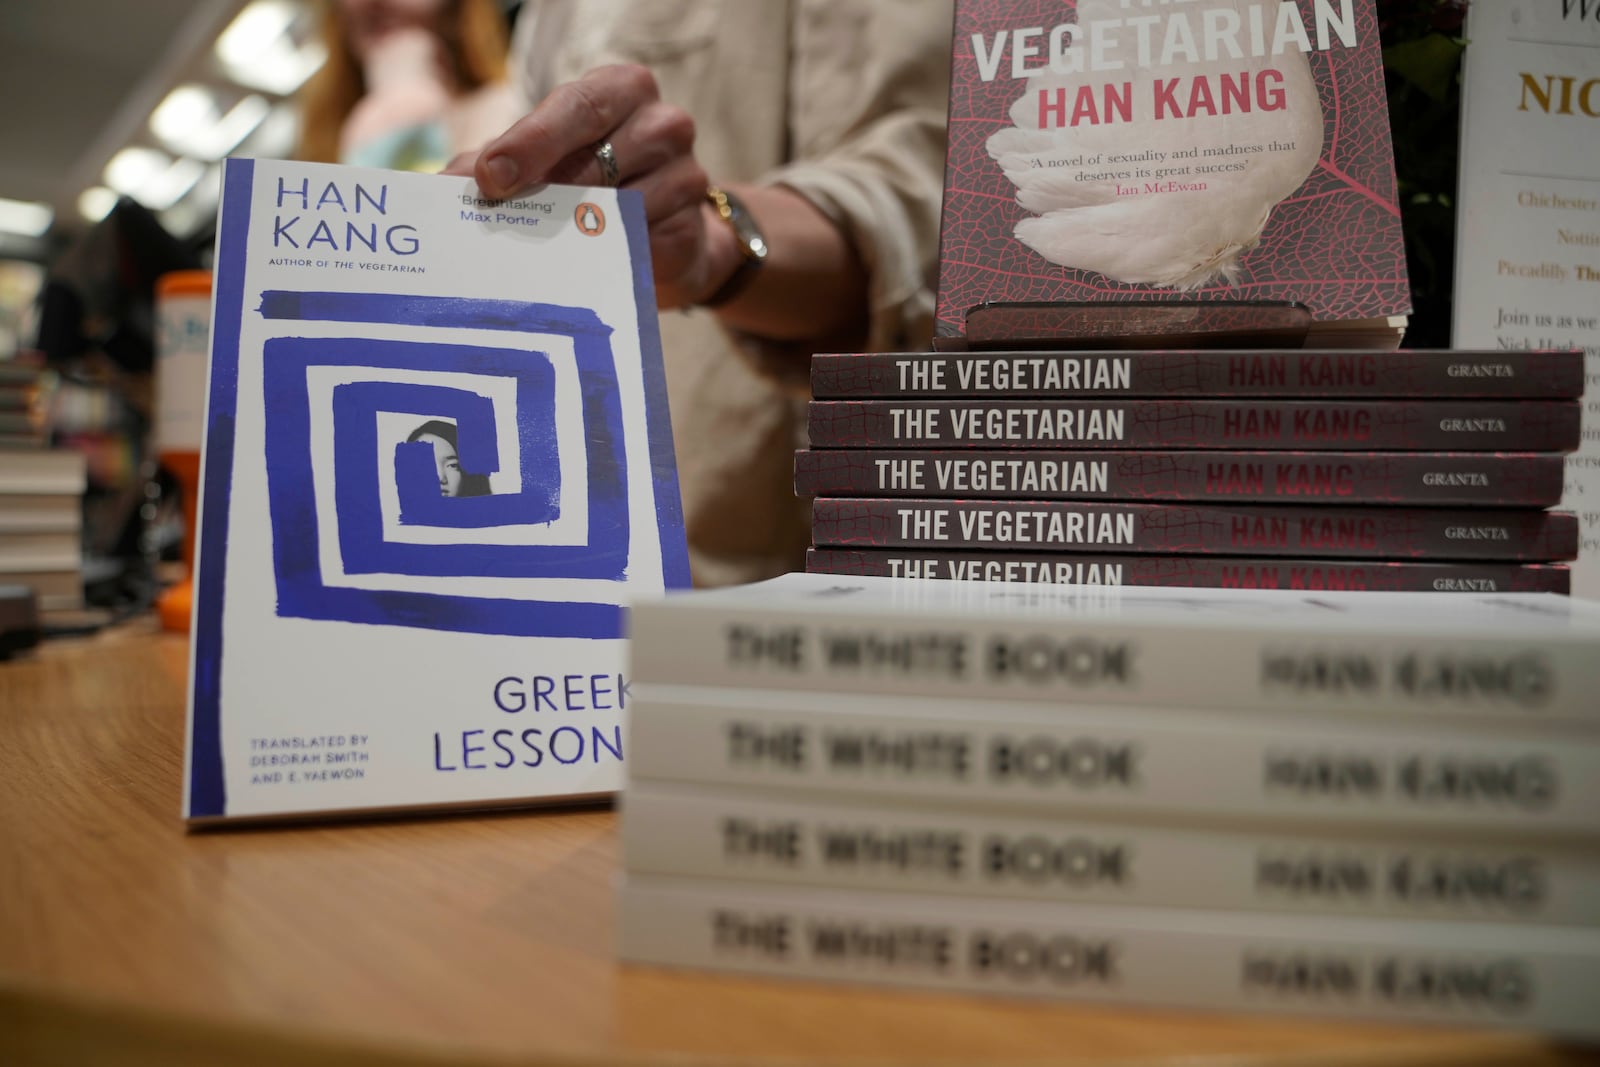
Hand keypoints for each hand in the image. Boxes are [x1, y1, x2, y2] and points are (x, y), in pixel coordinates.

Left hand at [442, 64, 730, 308]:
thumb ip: (492, 167)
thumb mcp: (539, 168)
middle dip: (548, 175)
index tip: (490, 176)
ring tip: (537, 243)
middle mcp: (661, 122)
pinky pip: (646, 241)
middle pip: (604, 144)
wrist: (659, 242)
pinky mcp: (693, 227)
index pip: (576, 105)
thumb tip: (441, 190)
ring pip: (628, 199)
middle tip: (500, 200)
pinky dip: (607, 256)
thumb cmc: (587, 189)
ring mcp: (687, 173)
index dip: (531, 140)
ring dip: (577, 223)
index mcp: (619, 91)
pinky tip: (580, 267)